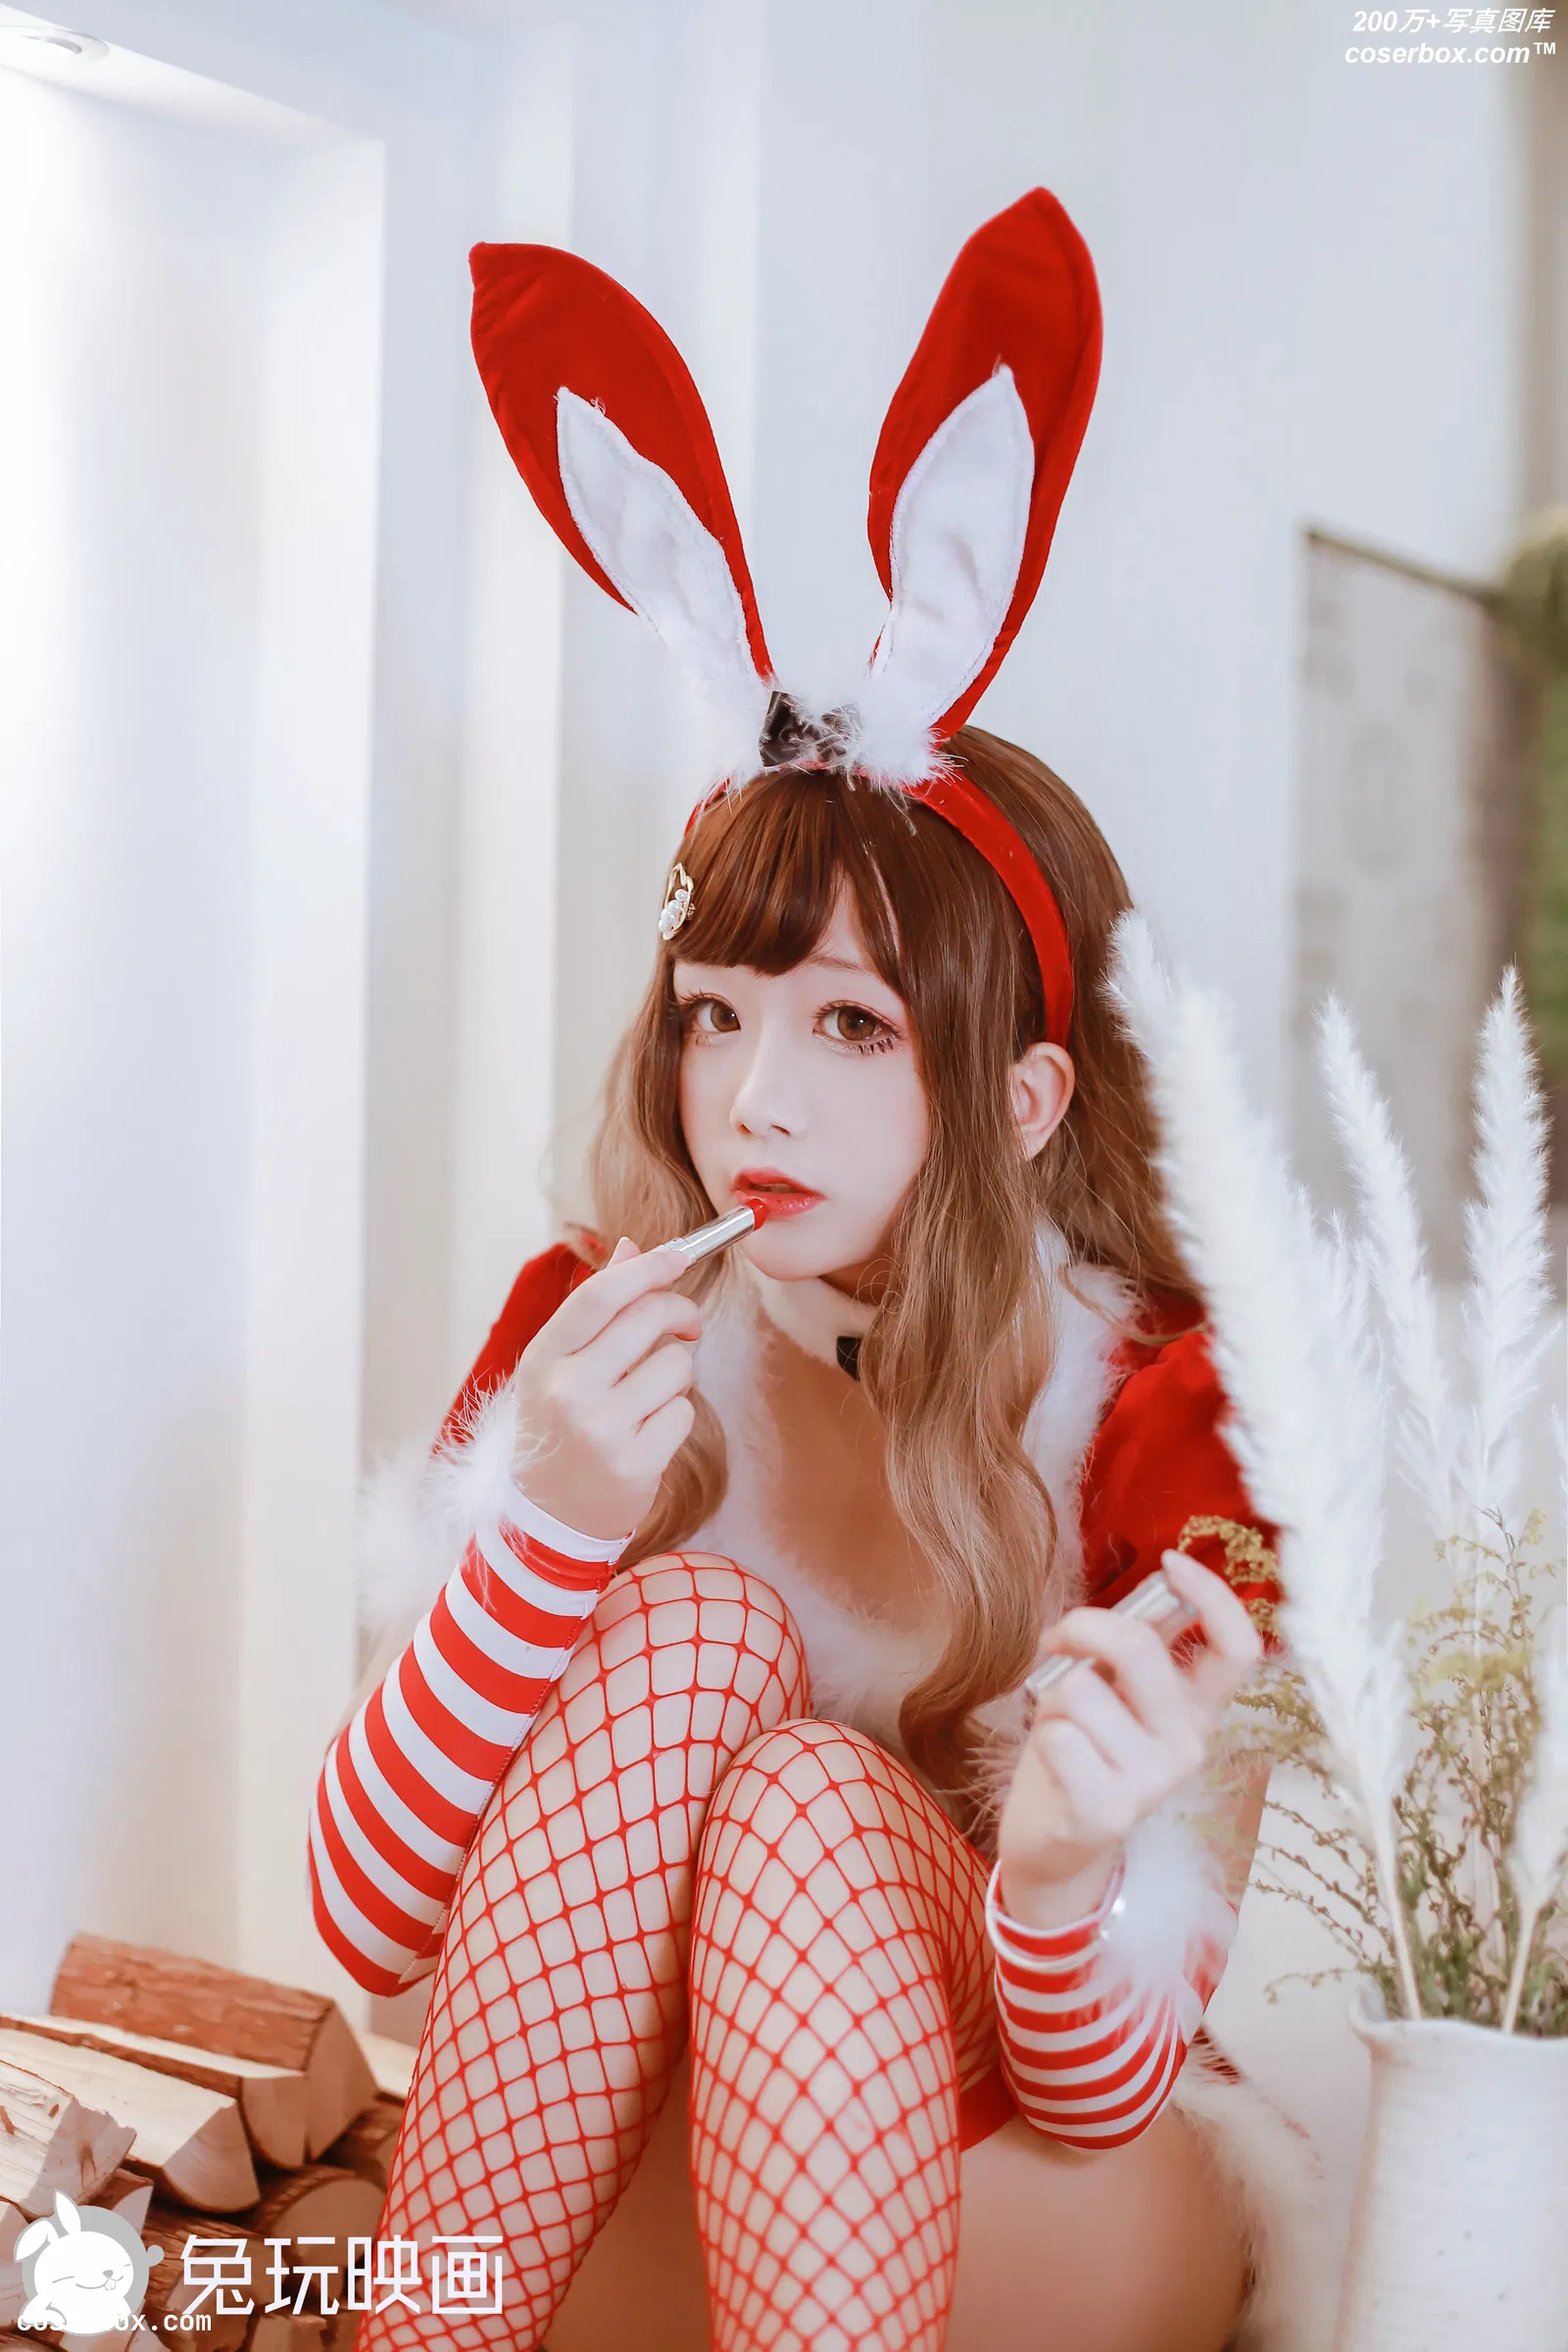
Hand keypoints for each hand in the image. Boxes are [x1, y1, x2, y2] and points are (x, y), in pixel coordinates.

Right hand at [510, 1237, 700, 1540]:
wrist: (547, 1517)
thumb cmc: (557, 1427)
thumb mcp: (559, 1366)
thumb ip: (596, 1307)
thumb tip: (632, 1248)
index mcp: (543, 1359)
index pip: (602, 1294)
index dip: (649, 1268)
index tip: (679, 1258)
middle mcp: (567, 1392)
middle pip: (649, 1319)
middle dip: (680, 1312)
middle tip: (686, 1325)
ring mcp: (601, 1431)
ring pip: (677, 1366)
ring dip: (676, 1374)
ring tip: (648, 1395)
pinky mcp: (634, 1465)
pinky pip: (685, 1412)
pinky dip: (676, 1416)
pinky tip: (649, 1431)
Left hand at [995, 1552, 1262, 1930]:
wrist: (1056, 1844)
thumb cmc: (1084, 1749)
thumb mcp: (1118, 1691)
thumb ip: (1140, 1645)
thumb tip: (1160, 1583)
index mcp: (1197, 1708)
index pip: (1238, 1647)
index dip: (1213, 1594)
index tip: (1170, 1563)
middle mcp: (1188, 1744)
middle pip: (1138, 1648)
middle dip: (1084, 1627)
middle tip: (1060, 1641)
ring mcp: (1152, 1781)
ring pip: (1083, 1689)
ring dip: (1055, 1699)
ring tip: (1062, 1728)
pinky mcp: (1108, 1811)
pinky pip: (1061, 1737)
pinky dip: (1042, 1735)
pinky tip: (1054, 1762)